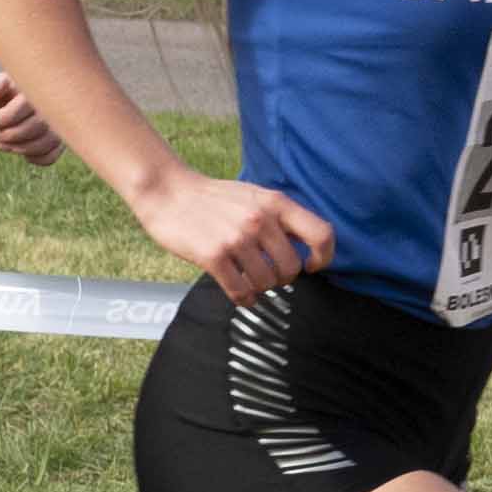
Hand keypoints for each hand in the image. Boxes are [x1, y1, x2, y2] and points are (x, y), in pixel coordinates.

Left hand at [0, 71, 63, 167]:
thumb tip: (4, 82)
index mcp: (28, 84)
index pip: (33, 102)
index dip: (12, 117)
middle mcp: (42, 101)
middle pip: (44, 124)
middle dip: (15, 135)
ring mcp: (45, 121)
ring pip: (51, 140)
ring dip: (24, 148)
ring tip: (0, 142)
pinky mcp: (44, 138)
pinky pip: (53, 153)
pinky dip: (38, 158)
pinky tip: (20, 153)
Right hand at [134, 168, 335, 302]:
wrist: (168, 193)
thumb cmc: (213, 199)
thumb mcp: (254, 196)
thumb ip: (279, 216)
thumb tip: (307, 246)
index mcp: (275, 203)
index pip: (321, 234)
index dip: (323, 257)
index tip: (310, 265)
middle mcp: (260, 220)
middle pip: (292, 269)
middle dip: (281, 278)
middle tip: (267, 274)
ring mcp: (236, 238)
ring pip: (267, 283)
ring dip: (259, 288)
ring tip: (248, 280)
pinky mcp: (214, 256)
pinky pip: (241, 292)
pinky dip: (244, 299)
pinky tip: (239, 293)